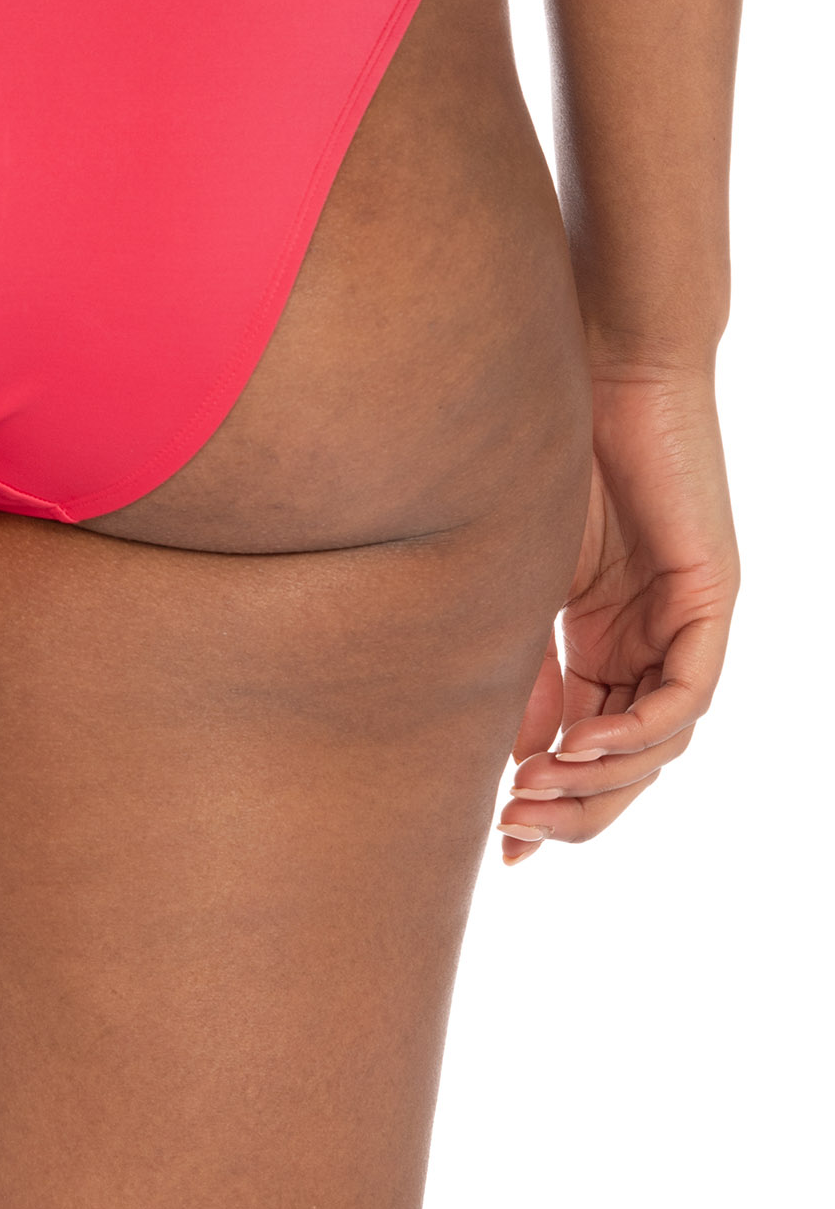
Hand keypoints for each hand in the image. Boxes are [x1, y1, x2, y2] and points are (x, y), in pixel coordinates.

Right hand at [496, 363, 736, 862]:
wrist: (592, 367)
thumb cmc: (543, 450)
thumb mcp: (521, 582)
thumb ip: (524, 663)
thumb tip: (514, 756)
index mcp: (606, 636)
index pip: (589, 742)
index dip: (552, 798)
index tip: (500, 842)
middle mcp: (653, 639)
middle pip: (630, 760)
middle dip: (578, 810)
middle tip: (517, 837)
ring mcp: (684, 621)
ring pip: (663, 739)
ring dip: (603, 780)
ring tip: (536, 794)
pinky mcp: (708, 597)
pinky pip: (689, 691)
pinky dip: (638, 730)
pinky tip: (581, 746)